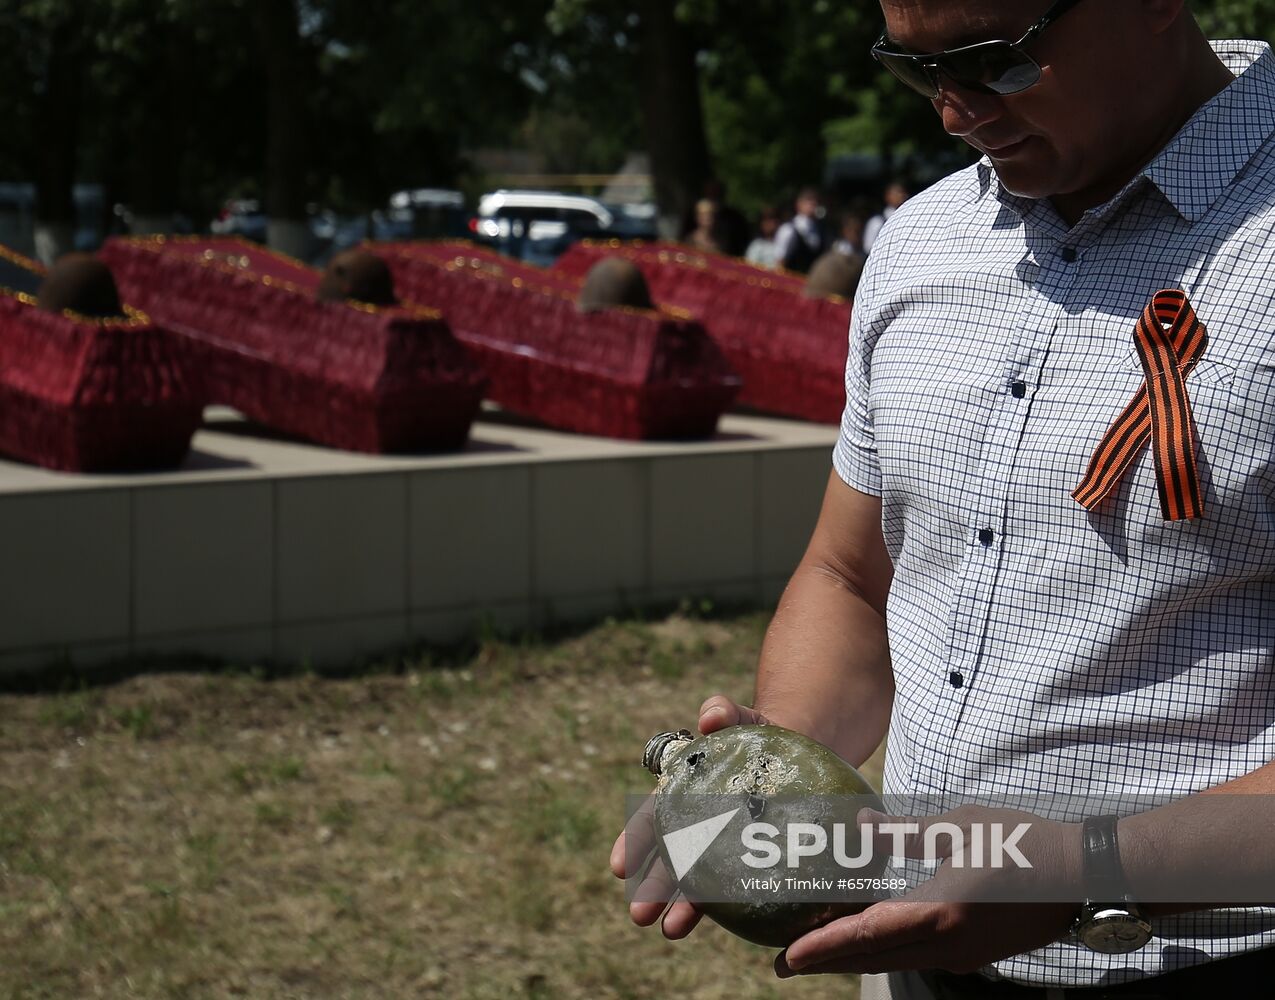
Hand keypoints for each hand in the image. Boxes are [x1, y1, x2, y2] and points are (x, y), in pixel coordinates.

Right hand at [609, 694, 770, 938]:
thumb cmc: (759, 731)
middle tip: (640, 914)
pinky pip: (737, 883)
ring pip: (698, 876)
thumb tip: (710, 718)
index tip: (619, 867)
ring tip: (670, 931)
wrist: (800, 748)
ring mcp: (723, 844)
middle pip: (670, 856)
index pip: (652, 817)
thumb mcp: (740, 718)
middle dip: (653, 885)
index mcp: (683, 791)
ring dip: (682, 905)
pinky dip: (726, 903)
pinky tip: (724, 925)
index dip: (634, 841)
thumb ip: (722, 712)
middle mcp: (697, 822)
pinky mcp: (753, 857)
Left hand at [775, 805, 1081, 976]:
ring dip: (854, 958)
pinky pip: (918, 957)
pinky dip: (886, 952)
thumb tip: (858, 826)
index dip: (822, 947)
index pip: (865, 935)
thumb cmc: (1020, 842)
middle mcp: (946, 943)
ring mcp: (963, 954)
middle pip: (872, 958)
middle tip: (786, 962)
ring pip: (894, 960)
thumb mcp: (958, 827)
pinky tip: (872, 940)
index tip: (787, 955)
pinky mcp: (975, 954)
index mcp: (938, 912)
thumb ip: (903, 834)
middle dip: (827, 960)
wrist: (1082, 875)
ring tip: (818, 951)